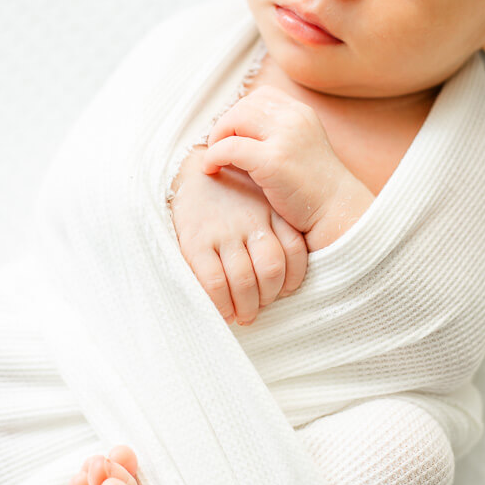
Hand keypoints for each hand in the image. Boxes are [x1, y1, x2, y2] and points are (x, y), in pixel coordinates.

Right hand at [168, 143, 308, 324]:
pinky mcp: (196, 240)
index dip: (291, 282)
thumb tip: (285, 273)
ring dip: (246, 307)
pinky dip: (221, 304)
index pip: (294, 254)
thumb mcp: (262, 198)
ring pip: (245, 279)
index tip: (281, 294)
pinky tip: (222, 312)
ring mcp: (223, 230)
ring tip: (241, 316)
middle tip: (257, 310)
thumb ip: (277, 226)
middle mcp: (250, 221)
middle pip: (271, 269)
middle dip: (266, 298)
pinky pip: (214, 281)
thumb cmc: (231, 191)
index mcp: (272, 211)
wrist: (189, 168)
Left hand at [202, 86, 352, 235]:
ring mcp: (285, 137)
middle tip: (219, 150)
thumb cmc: (315, 188)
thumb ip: (276, 134)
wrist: (337, 212)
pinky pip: (230, 148)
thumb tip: (237, 130)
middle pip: (243, 106)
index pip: (260, 96)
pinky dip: (213, 156)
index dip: (240, 114)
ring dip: (217, 138)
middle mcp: (294, 118)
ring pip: (234, 120)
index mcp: (301, 112)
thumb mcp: (300, 147)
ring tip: (216, 159)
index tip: (234, 137)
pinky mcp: (274, 161)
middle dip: (225, 127)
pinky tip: (212, 170)